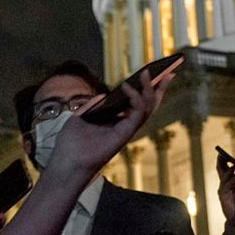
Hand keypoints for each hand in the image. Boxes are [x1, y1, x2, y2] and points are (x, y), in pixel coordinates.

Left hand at [42, 70, 171, 181]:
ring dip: (150, 89)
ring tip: (146, 73)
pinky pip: (137, 113)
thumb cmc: (70, 144)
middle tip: (168, 72)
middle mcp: (125, 125)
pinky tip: (126, 86)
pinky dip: (135, 98)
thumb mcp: (79, 118)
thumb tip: (103, 96)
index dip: (146, 90)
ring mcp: (126, 129)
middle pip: (148, 105)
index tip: (153, 74)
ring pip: (147, 108)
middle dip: (159, 89)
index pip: (136, 104)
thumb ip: (91, 106)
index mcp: (116, 122)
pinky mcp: (125, 133)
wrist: (66, 162)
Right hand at [217, 156, 234, 234]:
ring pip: (223, 177)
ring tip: (231, 163)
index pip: (227, 169)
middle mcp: (227, 185)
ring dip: (227, 170)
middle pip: (222, 171)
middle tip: (220, 154)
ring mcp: (224, 190)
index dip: (226, 162)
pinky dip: (229, 180)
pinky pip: (225, 186)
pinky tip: (234, 176)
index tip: (224, 154)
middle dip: (221, 162)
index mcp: (233, 182)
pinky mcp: (223, 196)